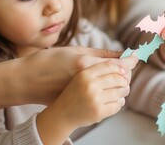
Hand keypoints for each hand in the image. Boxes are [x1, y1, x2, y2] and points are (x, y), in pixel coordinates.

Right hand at [13, 47, 133, 105]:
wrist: (29, 84)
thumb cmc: (50, 63)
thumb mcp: (74, 53)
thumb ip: (98, 54)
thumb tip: (118, 53)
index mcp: (83, 66)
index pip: (115, 64)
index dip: (127, 61)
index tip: (135, 57)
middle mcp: (88, 84)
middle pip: (120, 78)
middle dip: (126, 74)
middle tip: (125, 71)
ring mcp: (90, 99)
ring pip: (120, 92)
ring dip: (122, 87)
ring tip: (117, 83)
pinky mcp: (92, 112)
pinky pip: (115, 105)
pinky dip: (117, 99)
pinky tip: (109, 94)